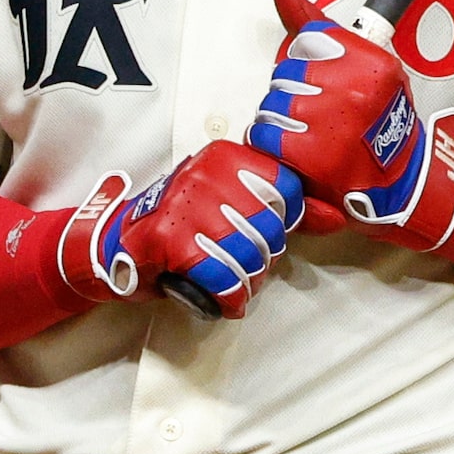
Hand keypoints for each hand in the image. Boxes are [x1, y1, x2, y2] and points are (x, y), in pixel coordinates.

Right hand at [59, 141, 305, 318]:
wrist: (117, 247)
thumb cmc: (184, 225)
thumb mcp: (235, 204)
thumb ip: (285, 207)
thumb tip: (336, 216)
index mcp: (227, 156)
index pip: (288, 190)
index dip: (283, 223)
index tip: (262, 232)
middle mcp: (208, 173)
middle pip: (272, 229)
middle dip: (261, 256)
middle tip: (233, 257)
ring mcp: (187, 205)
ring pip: (252, 257)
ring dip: (244, 280)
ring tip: (223, 275)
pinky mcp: (170, 240)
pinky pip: (224, 279)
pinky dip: (227, 297)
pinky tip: (216, 294)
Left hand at [249, 0, 453, 249]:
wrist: (402, 182)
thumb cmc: (380, 122)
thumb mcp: (362, 64)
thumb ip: (317, 26)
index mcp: (371, 61)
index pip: (306, 40)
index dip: (308, 63)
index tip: (327, 82)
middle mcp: (355, 88)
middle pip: (286, 72)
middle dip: (292, 91)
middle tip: (319, 114)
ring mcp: (334, 121)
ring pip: (271, 103)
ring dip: (279, 119)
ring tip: (308, 133)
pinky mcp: (313, 155)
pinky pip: (264, 133)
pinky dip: (270, 143)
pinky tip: (295, 150)